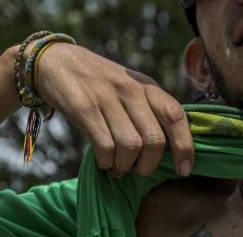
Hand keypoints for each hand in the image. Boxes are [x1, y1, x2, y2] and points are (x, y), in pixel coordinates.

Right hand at [26, 43, 194, 176]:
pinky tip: (103, 161)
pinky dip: (106, 162)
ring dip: (125, 166)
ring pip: (131, 147)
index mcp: (147, 86)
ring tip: (118, 167)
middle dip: (148, 165)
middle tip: (138, 170)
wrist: (57, 61)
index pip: (176, 116)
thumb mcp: (131, 88)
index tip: (184, 169)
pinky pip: (105, 147)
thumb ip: (151, 111)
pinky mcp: (84, 109)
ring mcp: (106, 98)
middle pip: (154, 140)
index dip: (185, 146)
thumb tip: (174, 150)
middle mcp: (130, 90)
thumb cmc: (100, 84)